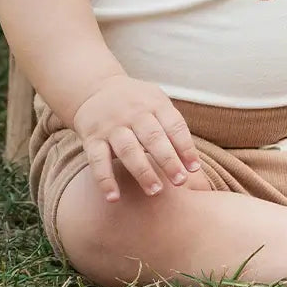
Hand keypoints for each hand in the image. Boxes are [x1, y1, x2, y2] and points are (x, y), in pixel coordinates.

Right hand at [72, 75, 200, 201]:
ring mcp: (111, 126)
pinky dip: (105, 180)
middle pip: (153, 138)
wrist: (96, 88)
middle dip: (168, 161)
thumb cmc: (138, 104)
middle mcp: (134, 113)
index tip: (194, 169)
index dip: (186, 147)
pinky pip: (97, 161)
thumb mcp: (157, 104)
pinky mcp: (92, 139)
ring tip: (155, 191)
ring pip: (128, 150)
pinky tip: (114, 198)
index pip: (174, 125)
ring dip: (142, 172)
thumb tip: (194, 163)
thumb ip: (173, 128)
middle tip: (180, 181)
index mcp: (155, 103)